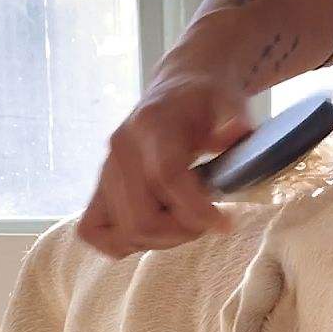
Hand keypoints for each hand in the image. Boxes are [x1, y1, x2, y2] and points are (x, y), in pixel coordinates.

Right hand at [76, 69, 254, 258]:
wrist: (178, 89)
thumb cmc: (204, 100)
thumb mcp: (228, 98)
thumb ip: (235, 115)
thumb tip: (238, 130)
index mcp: (151, 124)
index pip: (165, 177)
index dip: (195, 209)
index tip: (225, 223)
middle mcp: (120, 149)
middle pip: (141, 218)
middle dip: (182, 231)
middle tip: (206, 222)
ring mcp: (105, 172)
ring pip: (123, 233)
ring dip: (161, 240)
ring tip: (186, 223)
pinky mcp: (99, 189)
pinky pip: (94, 232)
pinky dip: (126, 242)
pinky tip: (156, 229)